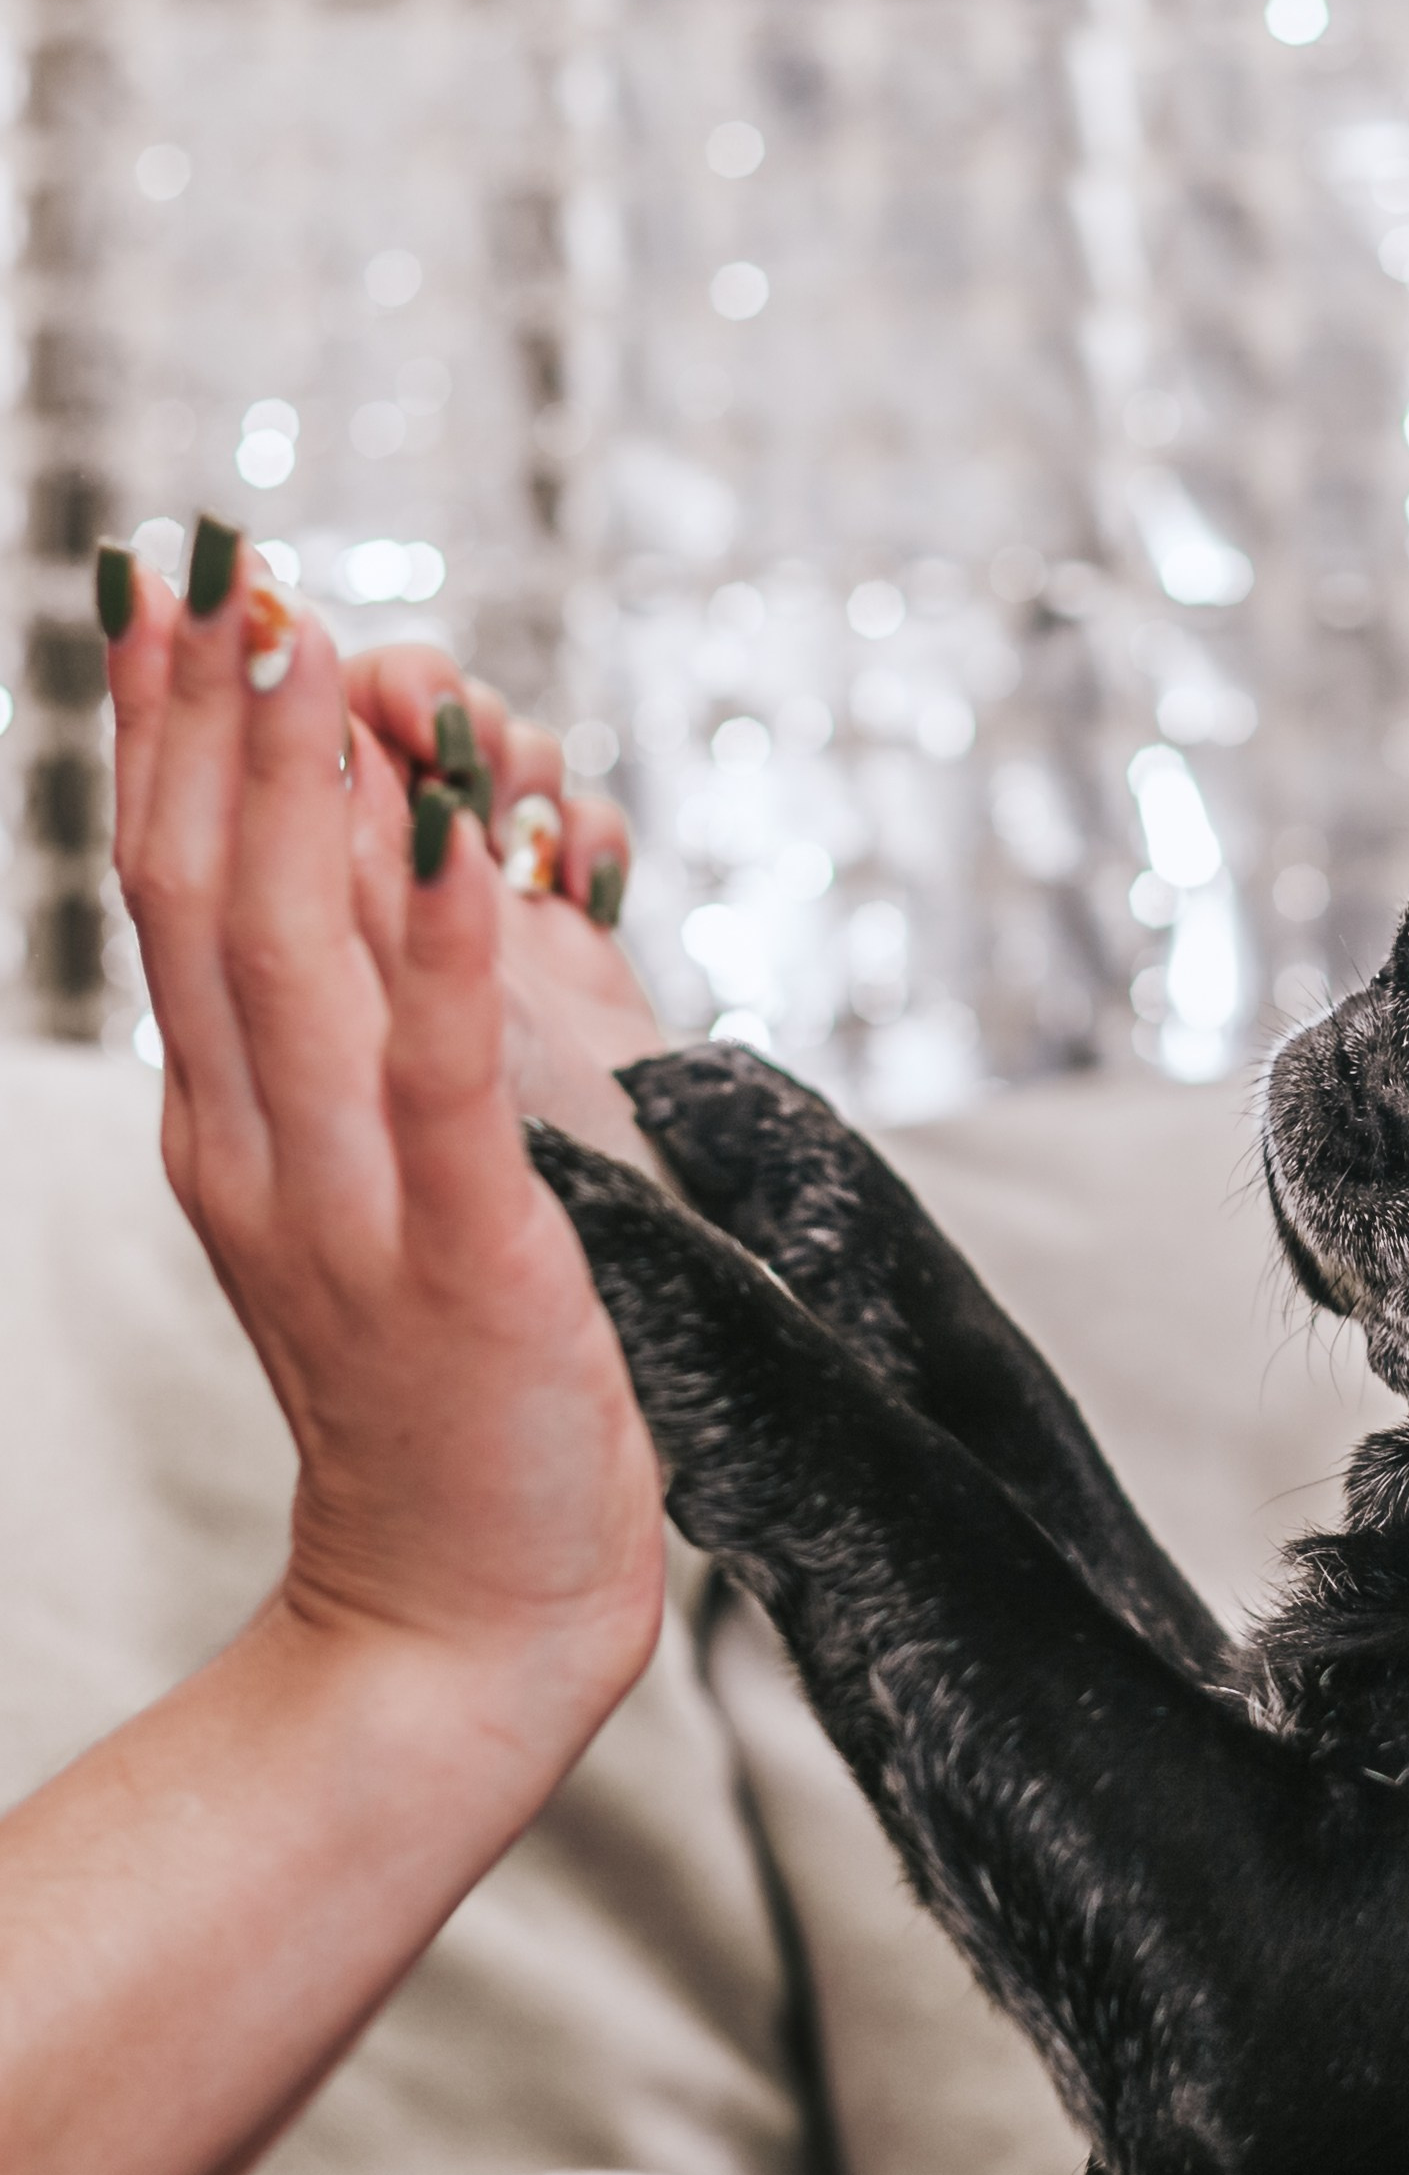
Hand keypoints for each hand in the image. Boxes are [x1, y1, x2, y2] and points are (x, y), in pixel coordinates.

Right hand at [101, 529, 666, 1713]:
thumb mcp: (365, 1196)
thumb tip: (369, 878)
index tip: (170, 591)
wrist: (460, 1615)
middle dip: (214, 721)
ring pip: (300, 964)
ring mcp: (349, 1209)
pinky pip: (450, 1083)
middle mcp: (258, 1152)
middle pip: (204, 899)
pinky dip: (459, 953)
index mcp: (228, 1130)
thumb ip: (350, 1055)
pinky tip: (477, 836)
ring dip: (306, 794)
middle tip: (225, 558)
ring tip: (319, 641)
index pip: (170, 898)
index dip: (166, 737)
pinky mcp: (467, 1261)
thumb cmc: (440, 1396)